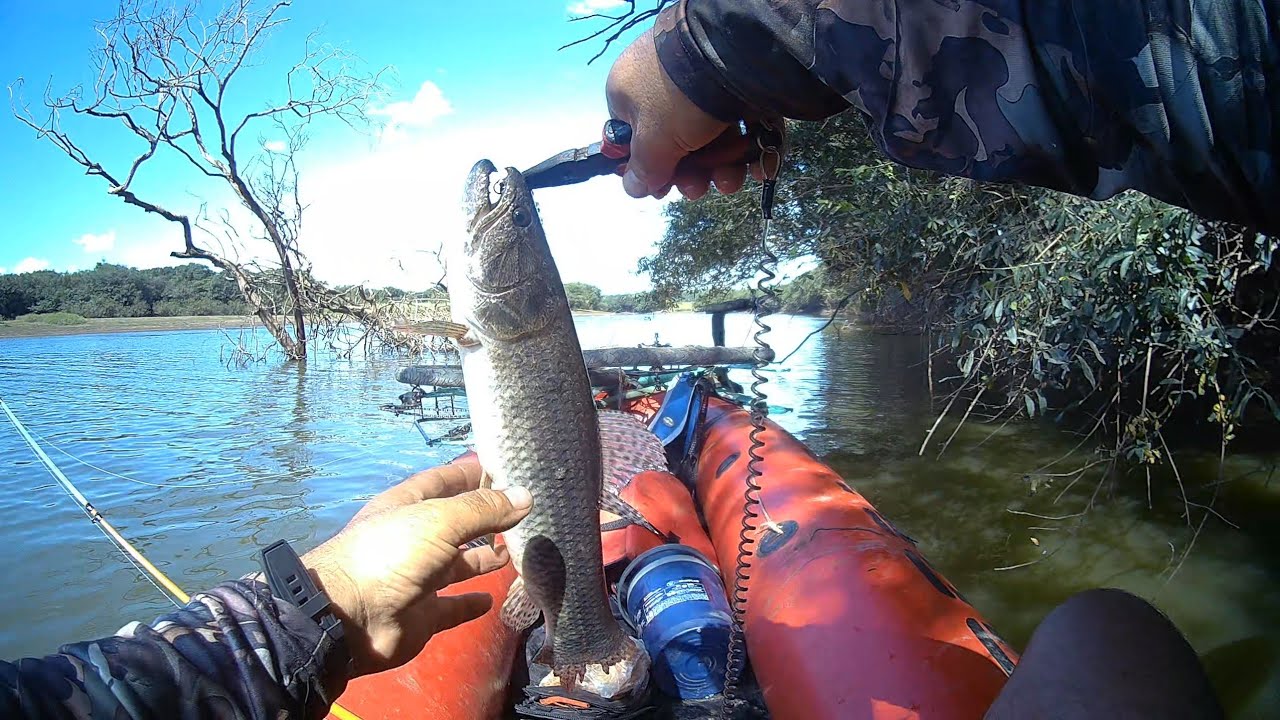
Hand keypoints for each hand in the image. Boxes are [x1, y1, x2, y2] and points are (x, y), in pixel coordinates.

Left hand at [301, 458, 531, 675]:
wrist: (349, 617)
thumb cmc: (392, 554)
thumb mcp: (440, 520)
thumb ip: (483, 509)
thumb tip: (526, 496)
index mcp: (409, 506)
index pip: (446, 480)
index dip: (474, 473)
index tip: (509, 470)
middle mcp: (413, 538)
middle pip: (455, 522)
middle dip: (485, 518)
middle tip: (524, 515)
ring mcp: (417, 577)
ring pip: (457, 564)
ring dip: (483, 558)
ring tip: (515, 552)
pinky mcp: (422, 614)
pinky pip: (452, 605)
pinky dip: (470, 603)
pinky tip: (491, 599)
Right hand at [606, 29, 747, 199]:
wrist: (733, 53)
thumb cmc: (678, 98)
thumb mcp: (653, 140)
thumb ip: (643, 168)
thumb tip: (632, 188)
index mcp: (631, 90)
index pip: (632, 136)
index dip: (648, 167)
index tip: (663, 189)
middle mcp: (665, 83)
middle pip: (676, 140)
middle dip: (690, 173)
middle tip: (698, 189)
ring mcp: (705, 82)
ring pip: (712, 135)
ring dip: (722, 168)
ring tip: (730, 182)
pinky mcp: (743, 85)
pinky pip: (743, 122)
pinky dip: (751, 149)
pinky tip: (758, 169)